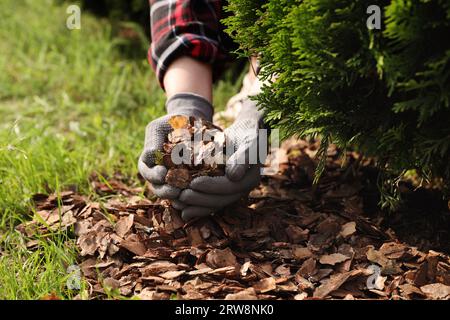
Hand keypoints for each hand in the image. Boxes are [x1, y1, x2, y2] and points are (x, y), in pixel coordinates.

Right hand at [138, 93, 212, 198]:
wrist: (192, 124)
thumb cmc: (173, 124)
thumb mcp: (160, 127)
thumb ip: (153, 140)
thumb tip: (151, 155)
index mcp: (148, 161)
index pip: (147, 172)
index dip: (153, 175)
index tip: (163, 173)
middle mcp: (157, 174)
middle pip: (157, 188)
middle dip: (165, 190)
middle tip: (176, 189)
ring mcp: (171, 181)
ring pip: (170, 194)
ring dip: (177, 196)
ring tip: (186, 193)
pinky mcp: (186, 183)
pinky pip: (184, 194)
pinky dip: (189, 196)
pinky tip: (197, 194)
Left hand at [177, 97, 266, 220]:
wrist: (243, 134)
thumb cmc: (245, 134)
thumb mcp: (248, 141)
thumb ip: (243, 157)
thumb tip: (233, 176)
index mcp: (250, 179)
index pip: (230, 187)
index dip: (211, 186)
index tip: (194, 183)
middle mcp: (241, 190)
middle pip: (220, 200)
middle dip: (200, 199)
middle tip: (181, 195)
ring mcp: (231, 194)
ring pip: (213, 205)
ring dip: (195, 207)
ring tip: (178, 203)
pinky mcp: (221, 193)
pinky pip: (209, 204)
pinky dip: (195, 207)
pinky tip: (181, 210)